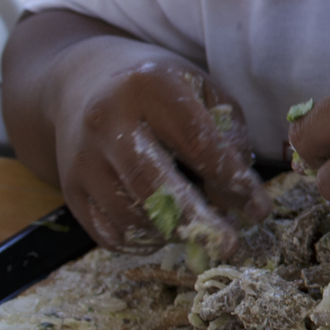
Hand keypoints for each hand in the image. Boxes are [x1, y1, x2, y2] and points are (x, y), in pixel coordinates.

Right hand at [51, 40, 267, 254]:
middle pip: (153, 183)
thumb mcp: (204, 93)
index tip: (259, 210)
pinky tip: (167, 231)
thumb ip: (229, 139)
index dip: (232, 180)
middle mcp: (107, 121)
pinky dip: (144, 241)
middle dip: (197, 220)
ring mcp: (82, 157)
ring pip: (130, 215)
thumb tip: (237, 200)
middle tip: (229, 246)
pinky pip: (108, 231)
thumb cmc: (162, 90)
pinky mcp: (69, 188)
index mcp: (149, 86)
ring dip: (173, 232)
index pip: (197, 142)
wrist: (85, 83)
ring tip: (200, 228)